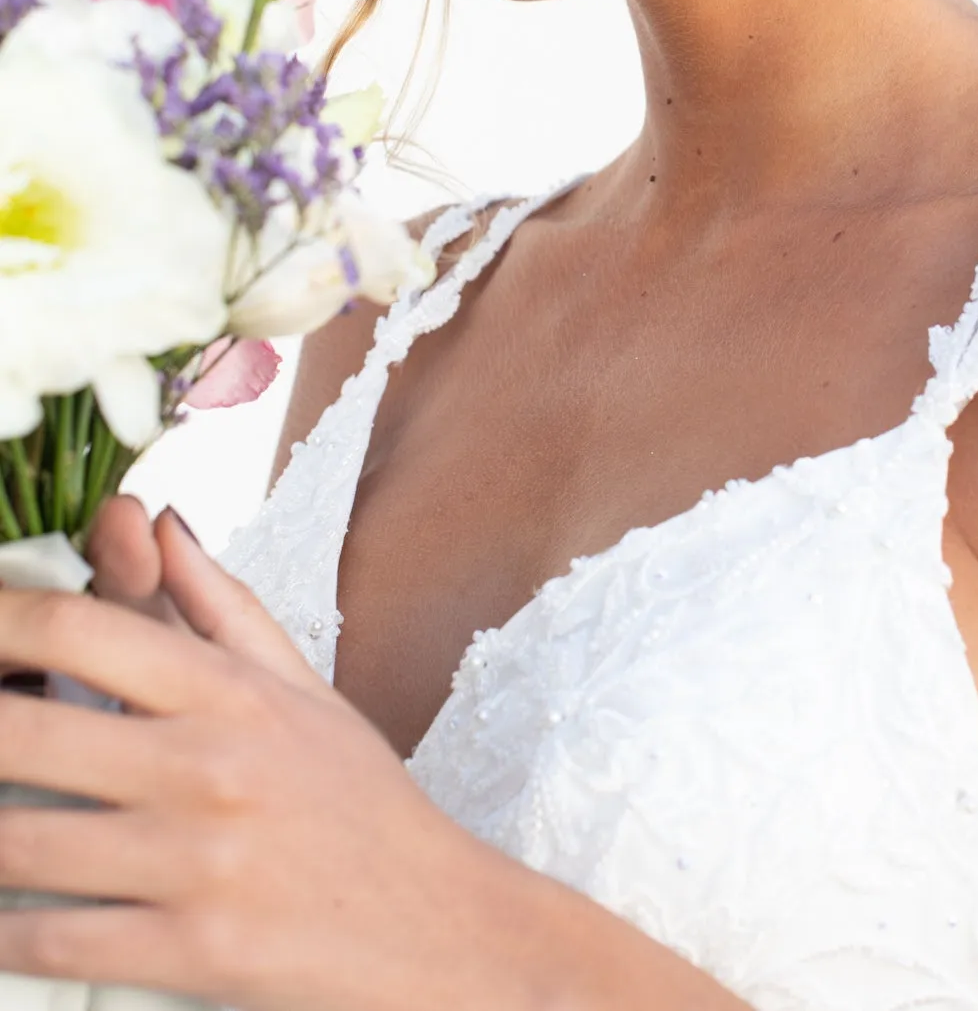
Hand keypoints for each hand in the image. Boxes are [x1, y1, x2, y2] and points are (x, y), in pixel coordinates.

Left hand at [0, 509, 495, 1009]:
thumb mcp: (302, 688)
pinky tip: (0, 916)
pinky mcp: (187, 954)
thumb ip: (218, 604)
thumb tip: (157, 521)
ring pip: (15, 847)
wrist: (436, 925)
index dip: (0, 619)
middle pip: (21, 733)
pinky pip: (45, 942)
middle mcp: (206, 766)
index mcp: (228, 692)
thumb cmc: (360, 803)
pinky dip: (0, 934)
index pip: (82, 628)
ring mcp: (194, 862)